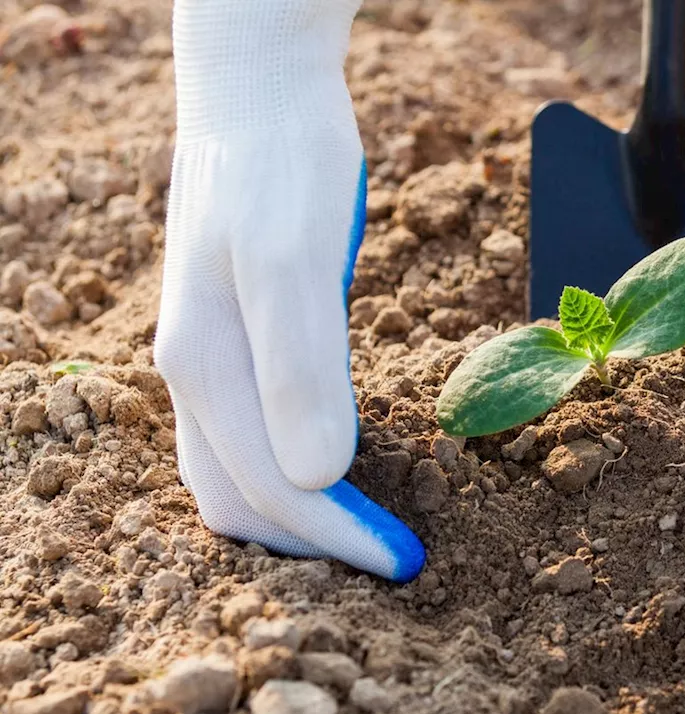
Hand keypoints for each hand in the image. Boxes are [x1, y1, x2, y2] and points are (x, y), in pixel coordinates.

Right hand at [152, 0, 423, 581]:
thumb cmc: (280, 170)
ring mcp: (208, 356)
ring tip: (369, 529)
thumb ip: (301, 371)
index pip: (273, 487)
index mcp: (207, 367)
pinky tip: (335, 466)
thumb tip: (318, 476)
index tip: (407, 562)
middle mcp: (195, 373)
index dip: (340, 536)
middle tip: (399, 558)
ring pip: (236, 472)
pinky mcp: (232, 338)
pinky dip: (288, 471)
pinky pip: (245, 433)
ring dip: (301, 515)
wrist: (257, 98)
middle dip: (318, 542)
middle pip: (244, 498)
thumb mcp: (293, 264)